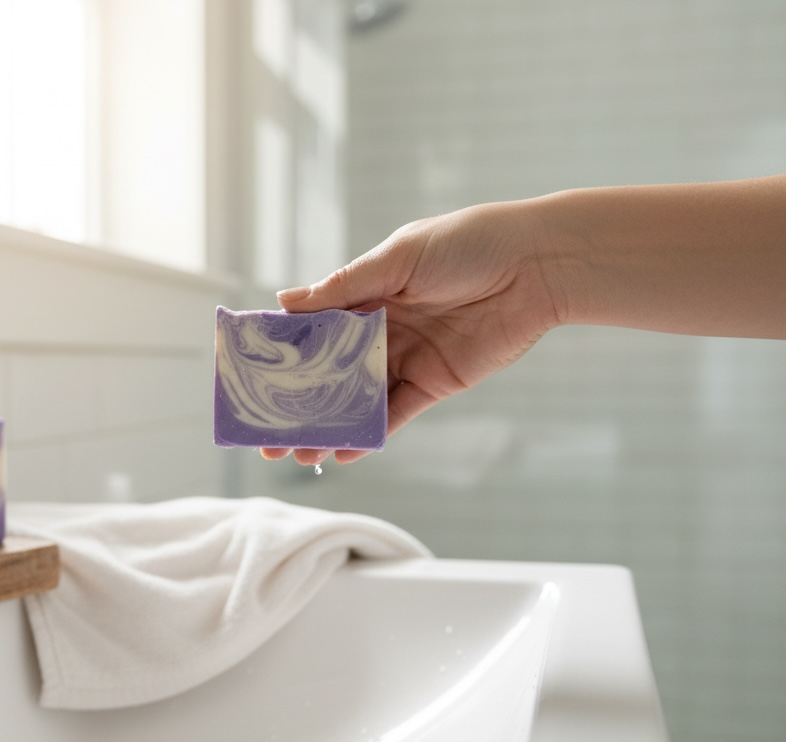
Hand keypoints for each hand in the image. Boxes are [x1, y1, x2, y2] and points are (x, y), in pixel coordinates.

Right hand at [262, 201, 564, 464]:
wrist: (536, 265)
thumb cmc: (468, 244)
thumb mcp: (398, 258)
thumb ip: (345, 286)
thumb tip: (285, 301)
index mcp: (366, 292)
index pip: (312, 327)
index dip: (281, 353)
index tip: (249, 379)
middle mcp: (380, 327)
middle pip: (327, 372)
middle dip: (296, 403)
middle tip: (267, 434)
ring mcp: (405, 357)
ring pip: (356, 399)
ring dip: (327, 426)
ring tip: (296, 453)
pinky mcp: (433, 382)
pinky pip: (395, 414)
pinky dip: (369, 435)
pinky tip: (342, 452)